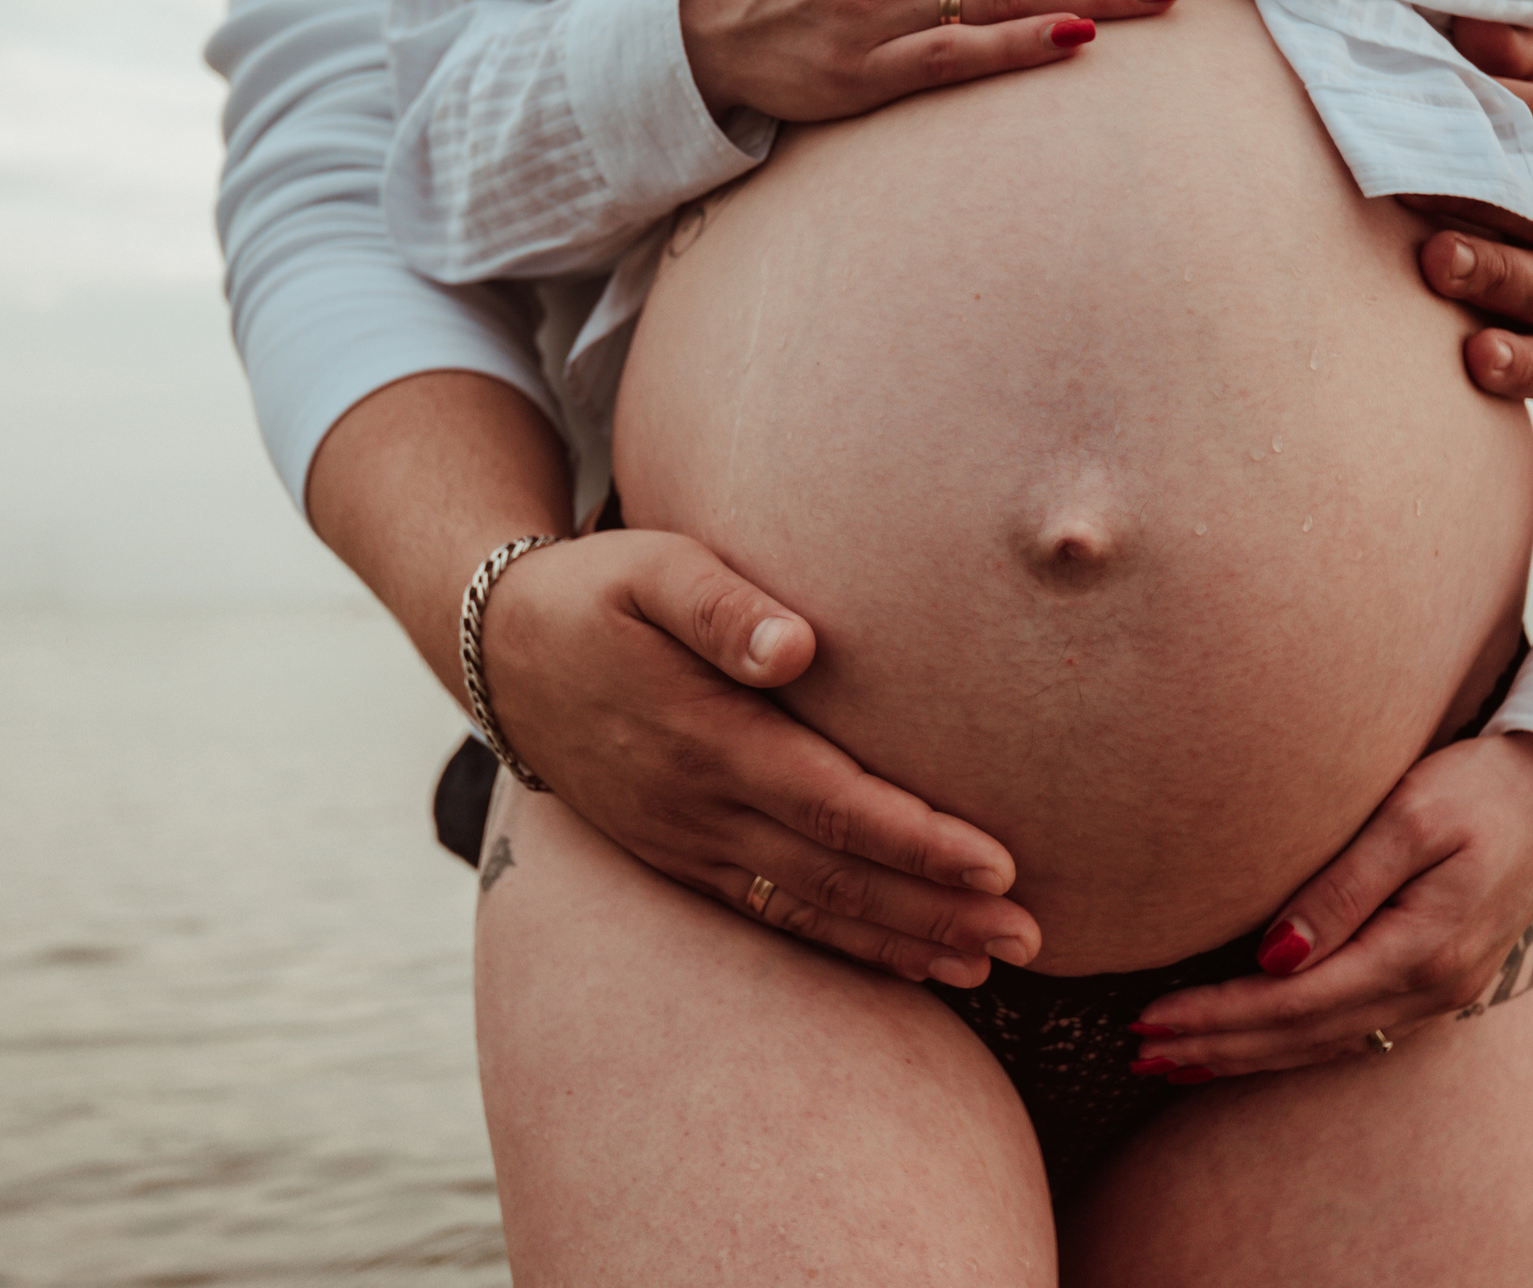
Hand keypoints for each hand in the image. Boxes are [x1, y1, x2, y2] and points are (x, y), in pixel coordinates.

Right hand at [480, 527, 1042, 986]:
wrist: (502, 653)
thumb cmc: (597, 593)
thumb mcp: (650, 567)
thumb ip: (720, 605)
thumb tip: (796, 646)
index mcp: (703, 737)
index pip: (829, 804)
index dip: (915, 841)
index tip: (998, 866)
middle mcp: (696, 808)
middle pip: (833, 877)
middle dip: (934, 912)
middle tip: (1029, 937)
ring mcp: (684, 843)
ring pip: (807, 910)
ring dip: (900, 943)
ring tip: (989, 965)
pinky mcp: (678, 858)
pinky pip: (770, 914)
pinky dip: (842, 944)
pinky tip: (906, 963)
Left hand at [1126, 733, 1532, 1076]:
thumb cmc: (1481, 787)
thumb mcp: (1409, 817)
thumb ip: (1341, 888)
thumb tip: (1274, 957)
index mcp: (1421, 950)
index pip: (1294, 1001)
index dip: (1218, 1014)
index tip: (1150, 1018)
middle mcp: (1430, 990)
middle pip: (1301, 1036)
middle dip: (1216, 1046)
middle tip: (1138, 1051)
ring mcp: (1437, 995)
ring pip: (1322, 1044)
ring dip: (1245, 1054)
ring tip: (1174, 1060)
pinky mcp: (1435, 984)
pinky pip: (1348, 1030)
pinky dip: (1288, 1043)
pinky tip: (1250, 1044)